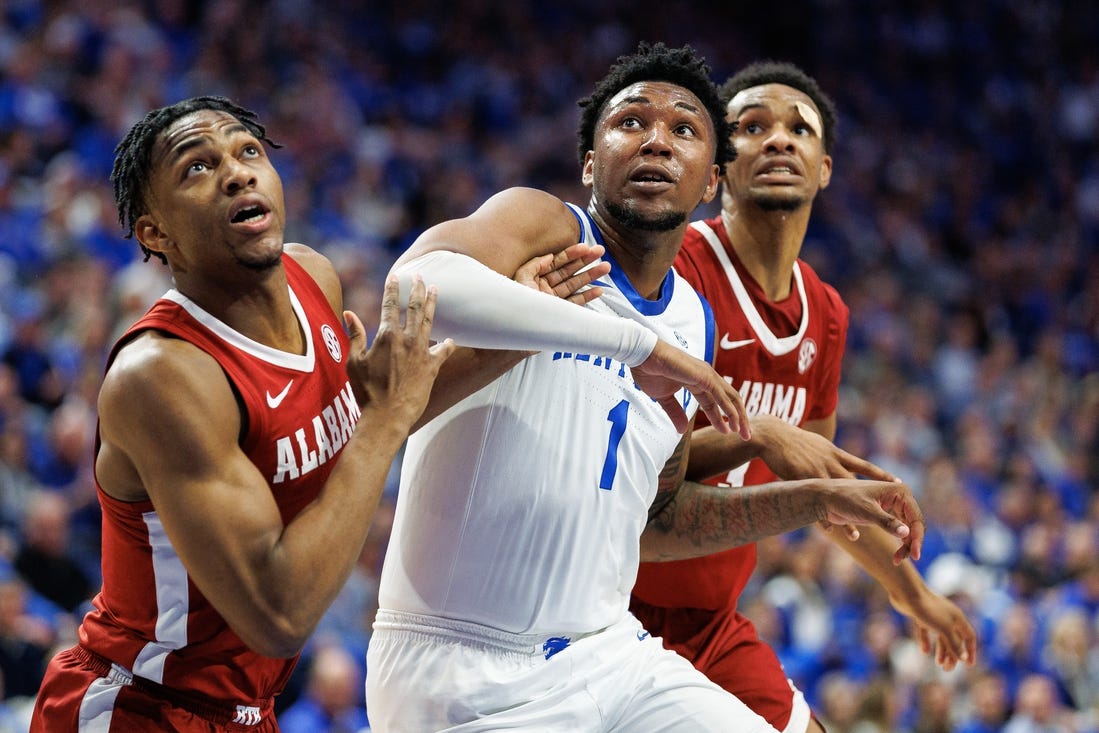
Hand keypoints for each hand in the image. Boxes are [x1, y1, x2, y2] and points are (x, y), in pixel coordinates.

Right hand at [344, 274, 456, 428]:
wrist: (387, 416)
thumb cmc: (366, 392)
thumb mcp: (354, 362)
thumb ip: (354, 335)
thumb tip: (348, 313)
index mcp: (386, 336)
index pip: (390, 305)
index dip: (392, 288)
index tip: (396, 275)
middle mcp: (407, 340)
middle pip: (414, 307)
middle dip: (417, 288)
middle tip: (420, 276)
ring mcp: (422, 353)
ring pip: (429, 322)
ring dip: (432, 304)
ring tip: (435, 290)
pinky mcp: (432, 367)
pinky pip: (443, 352)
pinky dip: (447, 345)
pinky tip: (451, 339)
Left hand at [513, 242, 610, 304]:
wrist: (512, 328)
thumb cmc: (513, 303)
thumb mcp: (520, 278)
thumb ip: (535, 265)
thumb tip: (549, 256)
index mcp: (536, 277)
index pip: (557, 262)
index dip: (572, 254)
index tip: (586, 247)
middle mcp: (545, 287)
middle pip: (569, 271)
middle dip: (586, 261)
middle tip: (600, 252)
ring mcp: (553, 300)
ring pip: (575, 285)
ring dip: (590, 276)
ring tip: (605, 267)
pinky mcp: (558, 313)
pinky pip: (575, 303)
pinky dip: (587, 297)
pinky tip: (598, 290)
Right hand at [632, 340, 750, 438]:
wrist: (643, 357)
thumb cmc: (650, 372)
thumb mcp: (664, 399)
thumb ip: (675, 413)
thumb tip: (681, 431)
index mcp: (697, 381)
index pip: (715, 402)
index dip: (722, 418)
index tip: (727, 432)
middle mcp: (706, 377)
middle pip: (729, 399)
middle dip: (738, 418)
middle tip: (745, 435)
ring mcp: (707, 375)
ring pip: (730, 398)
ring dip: (739, 416)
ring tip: (743, 433)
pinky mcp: (704, 376)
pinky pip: (721, 396)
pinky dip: (729, 410)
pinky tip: (735, 422)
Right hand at [753, 416, 897, 536]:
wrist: (774, 436)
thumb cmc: (795, 439)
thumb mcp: (818, 444)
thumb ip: (830, 454)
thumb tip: (838, 457)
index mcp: (836, 454)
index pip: (863, 465)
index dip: (881, 474)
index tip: (899, 481)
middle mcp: (830, 464)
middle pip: (853, 487)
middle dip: (869, 502)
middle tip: (885, 517)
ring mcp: (816, 473)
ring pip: (836, 499)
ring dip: (846, 518)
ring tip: (856, 535)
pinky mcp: (802, 480)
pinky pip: (814, 503)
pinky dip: (821, 517)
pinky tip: (829, 530)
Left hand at [816, 479, 924, 562]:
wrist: (825, 498)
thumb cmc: (844, 500)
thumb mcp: (866, 512)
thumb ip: (887, 522)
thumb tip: (906, 533)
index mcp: (899, 491)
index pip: (916, 517)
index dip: (918, 538)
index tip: (915, 556)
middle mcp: (899, 497)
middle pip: (914, 525)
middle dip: (911, 543)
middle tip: (899, 559)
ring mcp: (892, 506)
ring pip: (907, 530)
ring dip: (905, 545)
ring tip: (896, 560)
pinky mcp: (884, 514)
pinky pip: (898, 531)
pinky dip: (898, 543)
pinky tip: (894, 557)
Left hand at [898, 593, 977, 670]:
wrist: (907, 592)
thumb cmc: (928, 609)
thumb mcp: (944, 629)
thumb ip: (954, 644)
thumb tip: (964, 659)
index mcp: (957, 618)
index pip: (969, 637)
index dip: (971, 651)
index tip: (969, 665)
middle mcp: (948, 616)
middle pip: (954, 639)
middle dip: (953, 655)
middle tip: (947, 670)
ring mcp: (933, 616)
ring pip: (941, 636)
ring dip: (941, 651)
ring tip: (938, 664)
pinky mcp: (920, 615)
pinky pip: (925, 630)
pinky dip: (926, 641)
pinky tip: (924, 651)